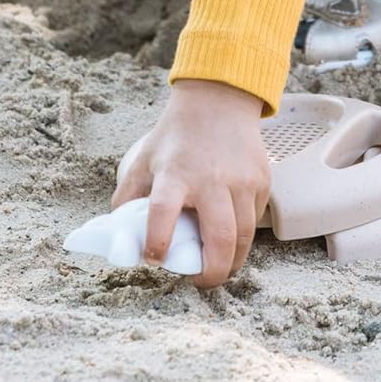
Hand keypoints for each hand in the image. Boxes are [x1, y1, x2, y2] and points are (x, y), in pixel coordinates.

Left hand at [112, 79, 270, 288]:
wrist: (219, 100)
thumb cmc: (177, 136)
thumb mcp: (144, 159)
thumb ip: (128, 196)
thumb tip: (119, 236)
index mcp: (176, 173)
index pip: (163, 211)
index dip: (157, 240)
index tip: (154, 260)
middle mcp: (211, 179)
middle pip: (220, 238)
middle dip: (211, 273)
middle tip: (200, 281)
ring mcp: (241, 181)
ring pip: (243, 238)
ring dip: (231, 262)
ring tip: (216, 267)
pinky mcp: (262, 181)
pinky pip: (254, 221)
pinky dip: (242, 236)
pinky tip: (229, 235)